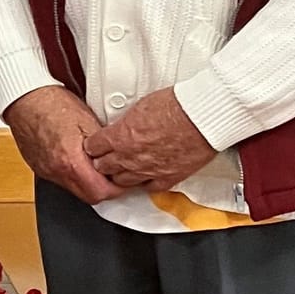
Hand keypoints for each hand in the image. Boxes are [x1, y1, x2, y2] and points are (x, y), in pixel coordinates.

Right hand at [2, 86, 118, 205]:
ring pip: (74, 189)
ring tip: (93, 162)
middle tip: (112, 174)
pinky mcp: (39, 167)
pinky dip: (72, 174)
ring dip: (87, 181)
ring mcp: (46, 171)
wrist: (25, 98)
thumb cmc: (52, 104)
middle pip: (88, 197)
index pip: (100, 192)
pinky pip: (60, 179)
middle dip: (104, 189)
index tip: (123, 179)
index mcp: (70, 162)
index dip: (117, 188)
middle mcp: (56, 172)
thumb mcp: (88, 121)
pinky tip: (75, 157)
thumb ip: (104, 146)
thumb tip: (118, 158)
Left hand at [81, 87, 216, 191]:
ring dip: (120, 174)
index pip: (93, 147)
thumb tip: (123, 126)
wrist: (202, 118)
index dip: (93, 146)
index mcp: (120, 137)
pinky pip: (148, 188)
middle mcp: (130, 157)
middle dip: (102, 161)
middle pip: (104, 167)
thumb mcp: (141, 105)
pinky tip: (145, 177)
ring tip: (122, 168)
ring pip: (122, 181)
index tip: (95, 145)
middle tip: (105, 158)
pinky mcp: (167, 179)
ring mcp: (147, 171)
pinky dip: (145, 183)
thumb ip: (127, 122)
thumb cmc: (177, 106)